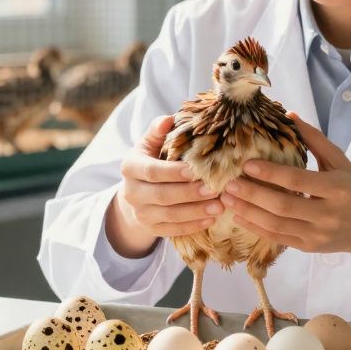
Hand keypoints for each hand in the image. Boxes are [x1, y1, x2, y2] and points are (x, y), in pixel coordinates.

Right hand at [105, 116, 222, 256]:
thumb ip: (158, 131)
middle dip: (190, 194)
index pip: (152, 172)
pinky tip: (211, 219)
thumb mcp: (149, 144)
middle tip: (214, 189)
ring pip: (169, 215)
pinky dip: (193, 226)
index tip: (197, 171)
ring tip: (219, 206)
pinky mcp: (151, 229)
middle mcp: (131, 192)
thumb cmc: (150, 161)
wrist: (136, 193)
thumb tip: (169, 119)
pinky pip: (173, 230)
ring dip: (195, 211)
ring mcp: (141, 213)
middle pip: (162, 195)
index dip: (174, 172)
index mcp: (130, 167)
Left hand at [220, 113, 350, 278]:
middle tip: (229, 183)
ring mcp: (318, 234)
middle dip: (252, 195)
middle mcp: (328, 214)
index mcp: (337, 189)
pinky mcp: (309, 248)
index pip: (298, 181)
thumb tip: (289, 115)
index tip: (247, 164)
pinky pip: (278, 239)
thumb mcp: (341, 161)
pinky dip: (256, 228)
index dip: (271, 174)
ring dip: (248, 212)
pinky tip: (239, 216)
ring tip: (227, 199)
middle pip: (283, 206)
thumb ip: (315, 140)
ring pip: (276, 225)